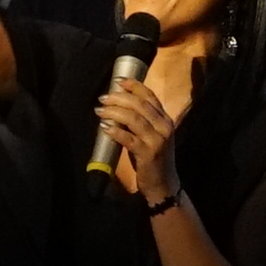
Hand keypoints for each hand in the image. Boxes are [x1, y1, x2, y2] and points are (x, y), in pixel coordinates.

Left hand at [95, 75, 179, 201]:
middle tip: (103, 97)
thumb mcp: (151, 136)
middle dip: (119, 98)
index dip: (134, 85)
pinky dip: (115, 131)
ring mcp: (157, 140)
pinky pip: (129, 138)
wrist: (163, 184)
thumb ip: (140, 121)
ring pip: (134, 119)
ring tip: (99, 111)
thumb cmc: (153, 158)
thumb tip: (116, 107)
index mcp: (165, 120)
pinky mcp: (148, 154)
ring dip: (114, 112)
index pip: (151, 96)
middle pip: (140, 105)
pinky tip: (105, 128)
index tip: (118, 80)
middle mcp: (164, 127)